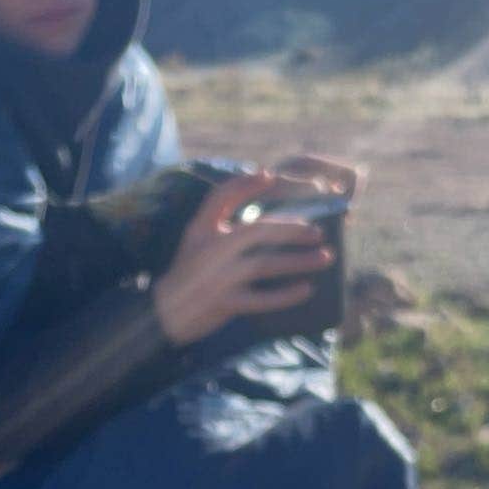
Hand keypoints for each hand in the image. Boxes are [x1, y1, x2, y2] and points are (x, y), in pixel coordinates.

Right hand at [151, 167, 339, 347]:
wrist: (162, 314)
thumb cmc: (187, 273)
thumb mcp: (195, 239)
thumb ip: (219, 221)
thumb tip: (264, 213)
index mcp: (201, 229)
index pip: (222, 196)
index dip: (245, 184)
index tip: (269, 175)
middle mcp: (210, 249)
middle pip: (258, 231)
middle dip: (292, 230)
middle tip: (318, 233)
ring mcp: (218, 277)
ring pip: (266, 264)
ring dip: (298, 261)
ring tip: (325, 258)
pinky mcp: (224, 302)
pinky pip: (261, 299)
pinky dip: (285, 295)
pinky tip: (306, 290)